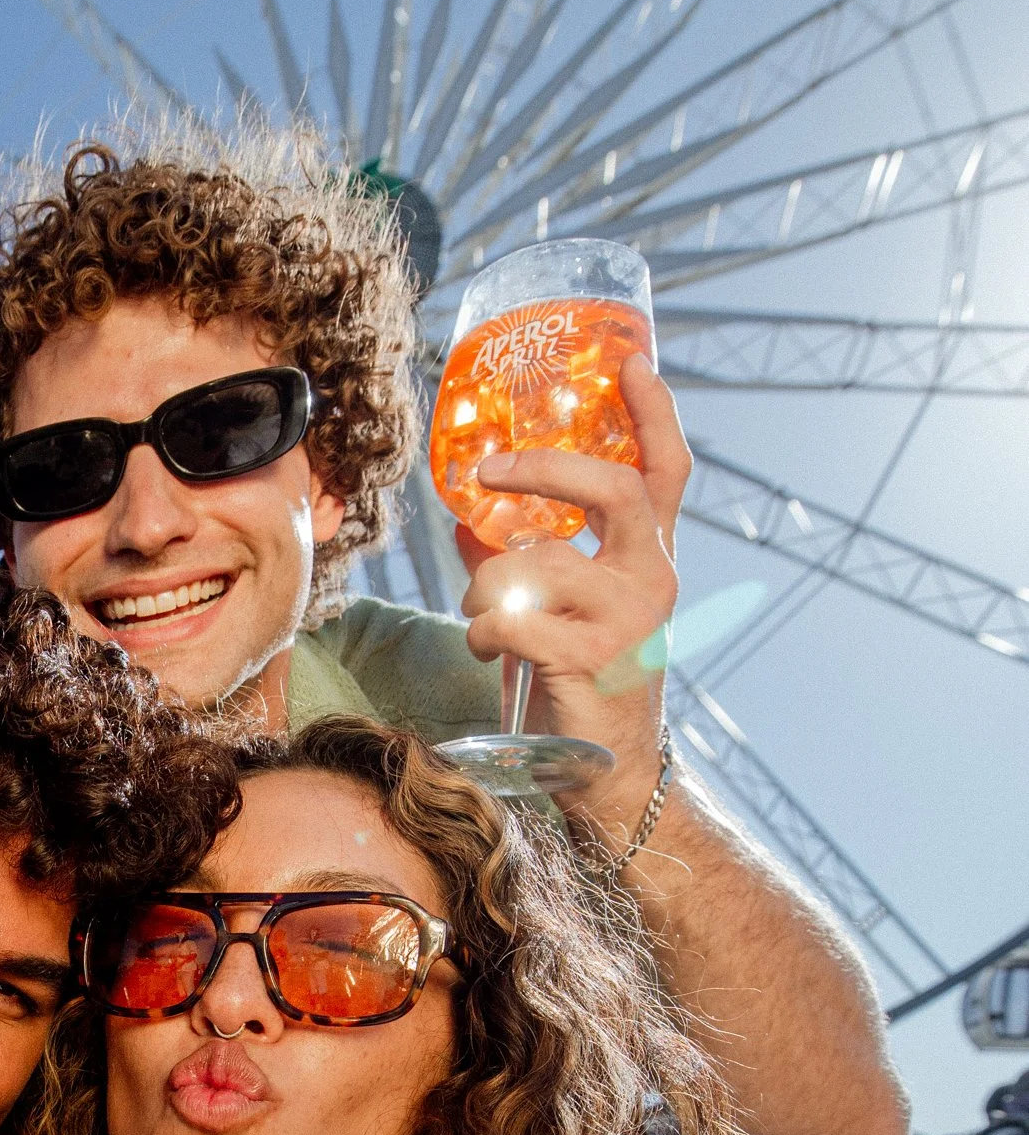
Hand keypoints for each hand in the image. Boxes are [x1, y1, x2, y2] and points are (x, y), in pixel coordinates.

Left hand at [456, 352, 686, 830]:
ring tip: (479, 612)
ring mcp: (627, 620)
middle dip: (543, 470)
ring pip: (536, 563)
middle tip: (490, 468)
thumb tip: (467, 519)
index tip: (634, 361)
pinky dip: (480, 629)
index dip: (655, 414)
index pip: (669, 471)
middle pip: (613, 489)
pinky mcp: (591, 661)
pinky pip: (512, 619)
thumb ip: (523, 557)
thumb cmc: (583, 679)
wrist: (613, 773)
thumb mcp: (564, 607)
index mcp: (650, 557)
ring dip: (485, 584)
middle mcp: (652, 578)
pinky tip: (483, 646)